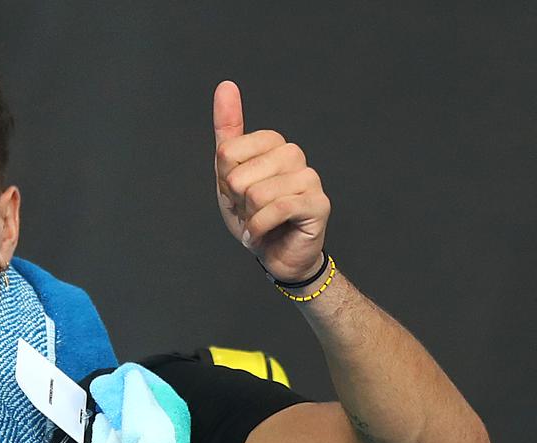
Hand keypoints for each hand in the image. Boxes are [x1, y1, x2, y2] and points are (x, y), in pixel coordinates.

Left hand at [213, 80, 329, 282]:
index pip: (228, 151)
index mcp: (273, 144)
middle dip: (237, 202)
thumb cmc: (254, 216)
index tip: (237, 193)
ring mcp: (310, 178)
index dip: (224, 180)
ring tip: (261, 223)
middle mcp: (294, 155)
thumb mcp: (228, 175)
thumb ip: (227, 131)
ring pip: (257, 193)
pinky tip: (263, 235)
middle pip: (238, 175)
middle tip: (251, 211)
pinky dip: (259, 228)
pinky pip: (276, 209)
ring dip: (250, 218)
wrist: (274, 255)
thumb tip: (226, 85)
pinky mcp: (319, 204)